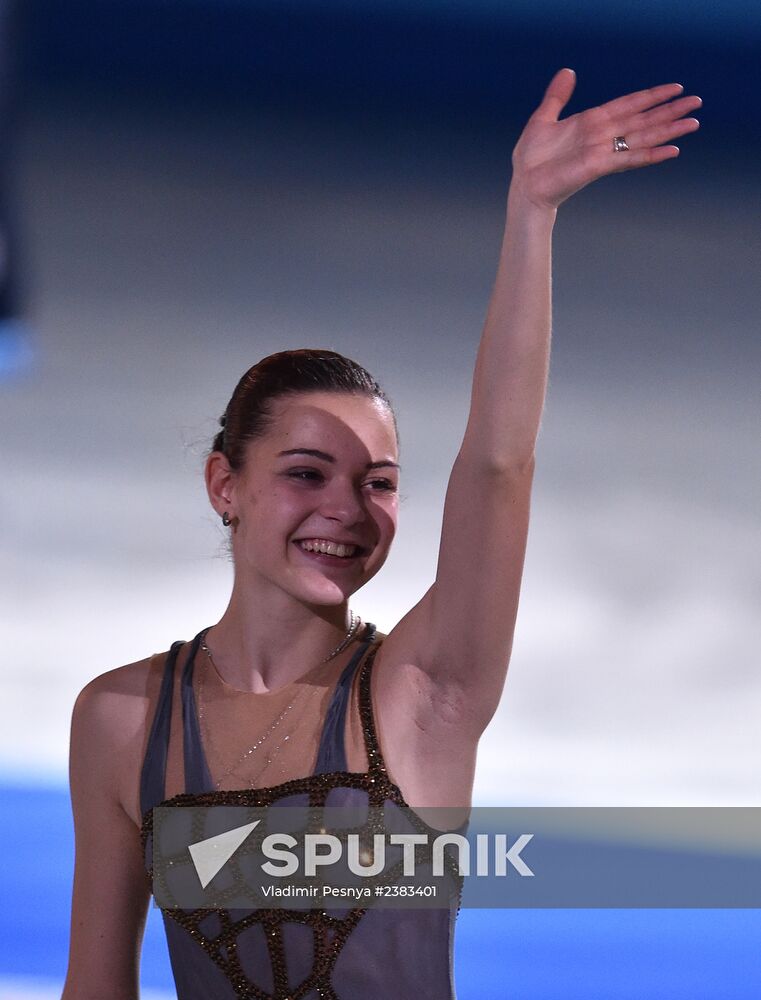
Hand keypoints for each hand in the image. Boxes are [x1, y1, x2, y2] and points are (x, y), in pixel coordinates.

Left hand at [510, 69, 700, 209]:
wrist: (525, 186)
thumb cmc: (531, 159)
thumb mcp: (543, 119)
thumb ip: (557, 97)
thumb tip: (568, 71)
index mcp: (591, 121)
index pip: (628, 104)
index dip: (651, 96)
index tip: (675, 88)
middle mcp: (602, 135)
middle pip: (643, 119)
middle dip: (669, 110)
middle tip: (696, 102)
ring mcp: (603, 151)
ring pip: (643, 137)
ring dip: (669, 130)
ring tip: (693, 123)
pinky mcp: (599, 166)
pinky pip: (630, 157)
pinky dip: (652, 154)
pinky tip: (673, 150)